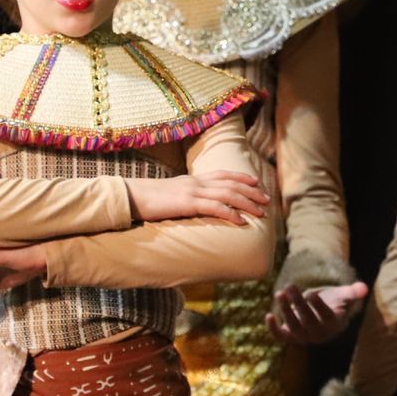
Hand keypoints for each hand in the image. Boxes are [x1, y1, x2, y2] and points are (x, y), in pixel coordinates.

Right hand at [126, 171, 269, 224]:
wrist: (130, 197)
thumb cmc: (147, 199)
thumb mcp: (170, 195)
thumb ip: (184, 197)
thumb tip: (193, 205)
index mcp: (192, 179)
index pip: (222, 174)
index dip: (241, 177)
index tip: (257, 182)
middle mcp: (195, 182)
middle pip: (230, 184)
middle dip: (251, 191)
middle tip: (267, 199)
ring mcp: (191, 191)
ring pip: (227, 194)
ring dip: (247, 202)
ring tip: (260, 211)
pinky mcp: (186, 203)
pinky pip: (214, 207)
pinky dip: (230, 213)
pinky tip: (241, 221)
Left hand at [265, 282, 368, 344]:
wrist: (323, 318)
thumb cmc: (335, 304)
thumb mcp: (344, 296)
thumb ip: (353, 292)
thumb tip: (363, 287)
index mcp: (333, 324)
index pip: (326, 317)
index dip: (318, 307)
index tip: (311, 294)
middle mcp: (318, 334)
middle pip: (307, 320)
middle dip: (298, 303)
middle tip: (290, 286)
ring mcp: (304, 337)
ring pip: (293, 326)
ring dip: (285, 310)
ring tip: (279, 293)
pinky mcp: (291, 337)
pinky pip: (281, 337)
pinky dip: (273, 329)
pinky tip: (267, 316)